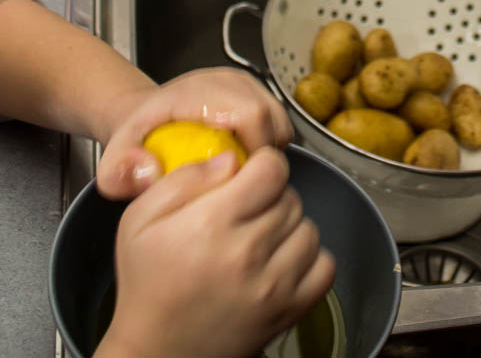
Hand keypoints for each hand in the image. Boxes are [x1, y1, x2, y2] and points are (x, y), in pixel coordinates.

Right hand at [94, 148, 335, 357]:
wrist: (156, 351)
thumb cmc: (147, 283)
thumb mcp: (140, 219)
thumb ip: (184, 178)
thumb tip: (231, 159)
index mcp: (212, 224)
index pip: (272, 169)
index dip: (263, 163)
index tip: (249, 174)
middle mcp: (248, 253)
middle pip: (291, 196)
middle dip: (271, 196)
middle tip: (245, 212)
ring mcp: (273, 286)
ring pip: (309, 228)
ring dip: (289, 227)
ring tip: (260, 237)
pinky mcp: (289, 312)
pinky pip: (325, 266)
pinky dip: (310, 259)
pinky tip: (281, 260)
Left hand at [97, 67, 293, 198]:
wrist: (144, 116)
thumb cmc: (138, 137)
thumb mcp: (116, 156)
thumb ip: (121, 170)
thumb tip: (151, 172)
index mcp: (199, 90)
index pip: (252, 113)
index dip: (256, 149)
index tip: (240, 178)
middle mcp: (226, 80)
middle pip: (272, 117)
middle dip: (265, 155)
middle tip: (243, 181)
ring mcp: (243, 84)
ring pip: (279, 119)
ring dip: (268, 151)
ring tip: (240, 171)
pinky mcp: (253, 92)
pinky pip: (276, 121)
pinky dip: (268, 144)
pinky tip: (243, 159)